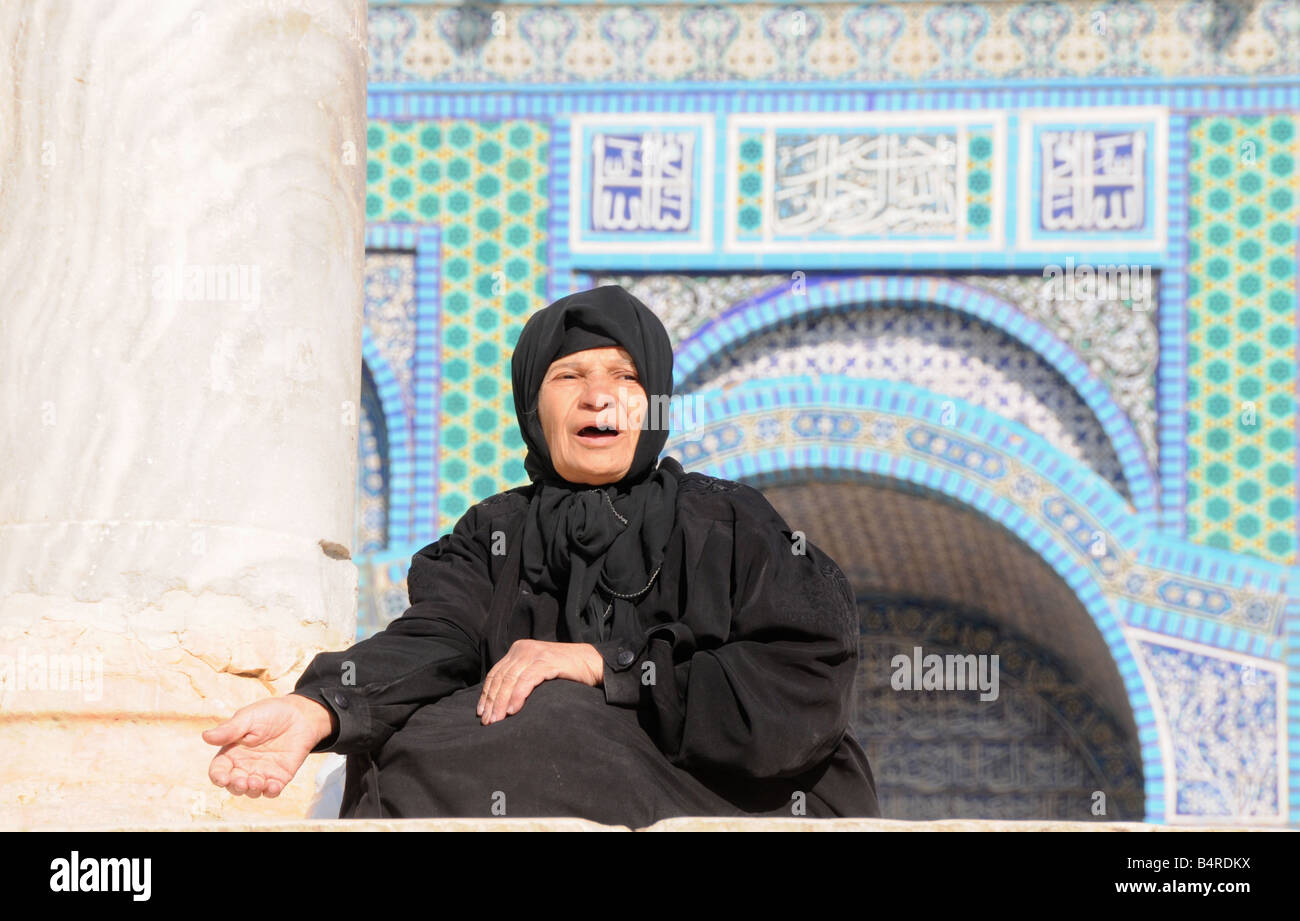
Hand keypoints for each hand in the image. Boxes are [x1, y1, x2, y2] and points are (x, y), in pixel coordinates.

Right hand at [202, 695, 333, 796]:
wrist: (300, 714)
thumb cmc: (270, 713)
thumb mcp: (248, 717)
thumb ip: (229, 730)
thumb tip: (205, 736)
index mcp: (232, 752)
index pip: (219, 769)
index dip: (218, 776)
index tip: (222, 778)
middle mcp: (244, 765)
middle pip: (233, 784)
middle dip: (235, 786)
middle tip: (242, 781)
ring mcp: (262, 772)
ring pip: (251, 790)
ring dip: (252, 790)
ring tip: (257, 782)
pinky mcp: (280, 776)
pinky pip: (272, 790)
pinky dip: (271, 791)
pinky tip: (273, 785)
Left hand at [477, 639, 603, 724]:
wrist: (591, 663)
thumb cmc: (564, 672)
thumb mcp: (536, 670)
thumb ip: (520, 677)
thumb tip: (500, 701)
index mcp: (518, 650)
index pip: (495, 673)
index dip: (486, 694)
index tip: (481, 714)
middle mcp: (523, 649)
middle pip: (501, 678)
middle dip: (492, 702)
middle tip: (487, 722)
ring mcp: (535, 654)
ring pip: (510, 680)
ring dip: (501, 702)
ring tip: (497, 720)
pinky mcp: (547, 661)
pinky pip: (527, 680)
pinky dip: (517, 696)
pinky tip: (513, 710)